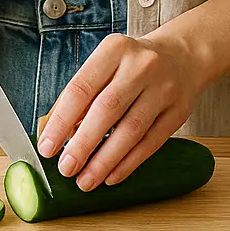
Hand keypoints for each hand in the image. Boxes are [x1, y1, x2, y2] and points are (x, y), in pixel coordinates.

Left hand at [35, 31, 213, 189]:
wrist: (183, 56)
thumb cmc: (131, 65)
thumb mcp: (104, 65)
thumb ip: (79, 96)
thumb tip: (53, 133)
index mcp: (114, 50)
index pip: (81, 88)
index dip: (61, 121)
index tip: (47, 148)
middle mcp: (141, 66)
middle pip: (107, 110)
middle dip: (83, 144)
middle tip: (65, 169)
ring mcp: (164, 89)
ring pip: (131, 130)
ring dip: (105, 161)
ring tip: (86, 180)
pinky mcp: (179, 111)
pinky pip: (151, 143)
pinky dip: (128, 163)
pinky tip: (111, 176)